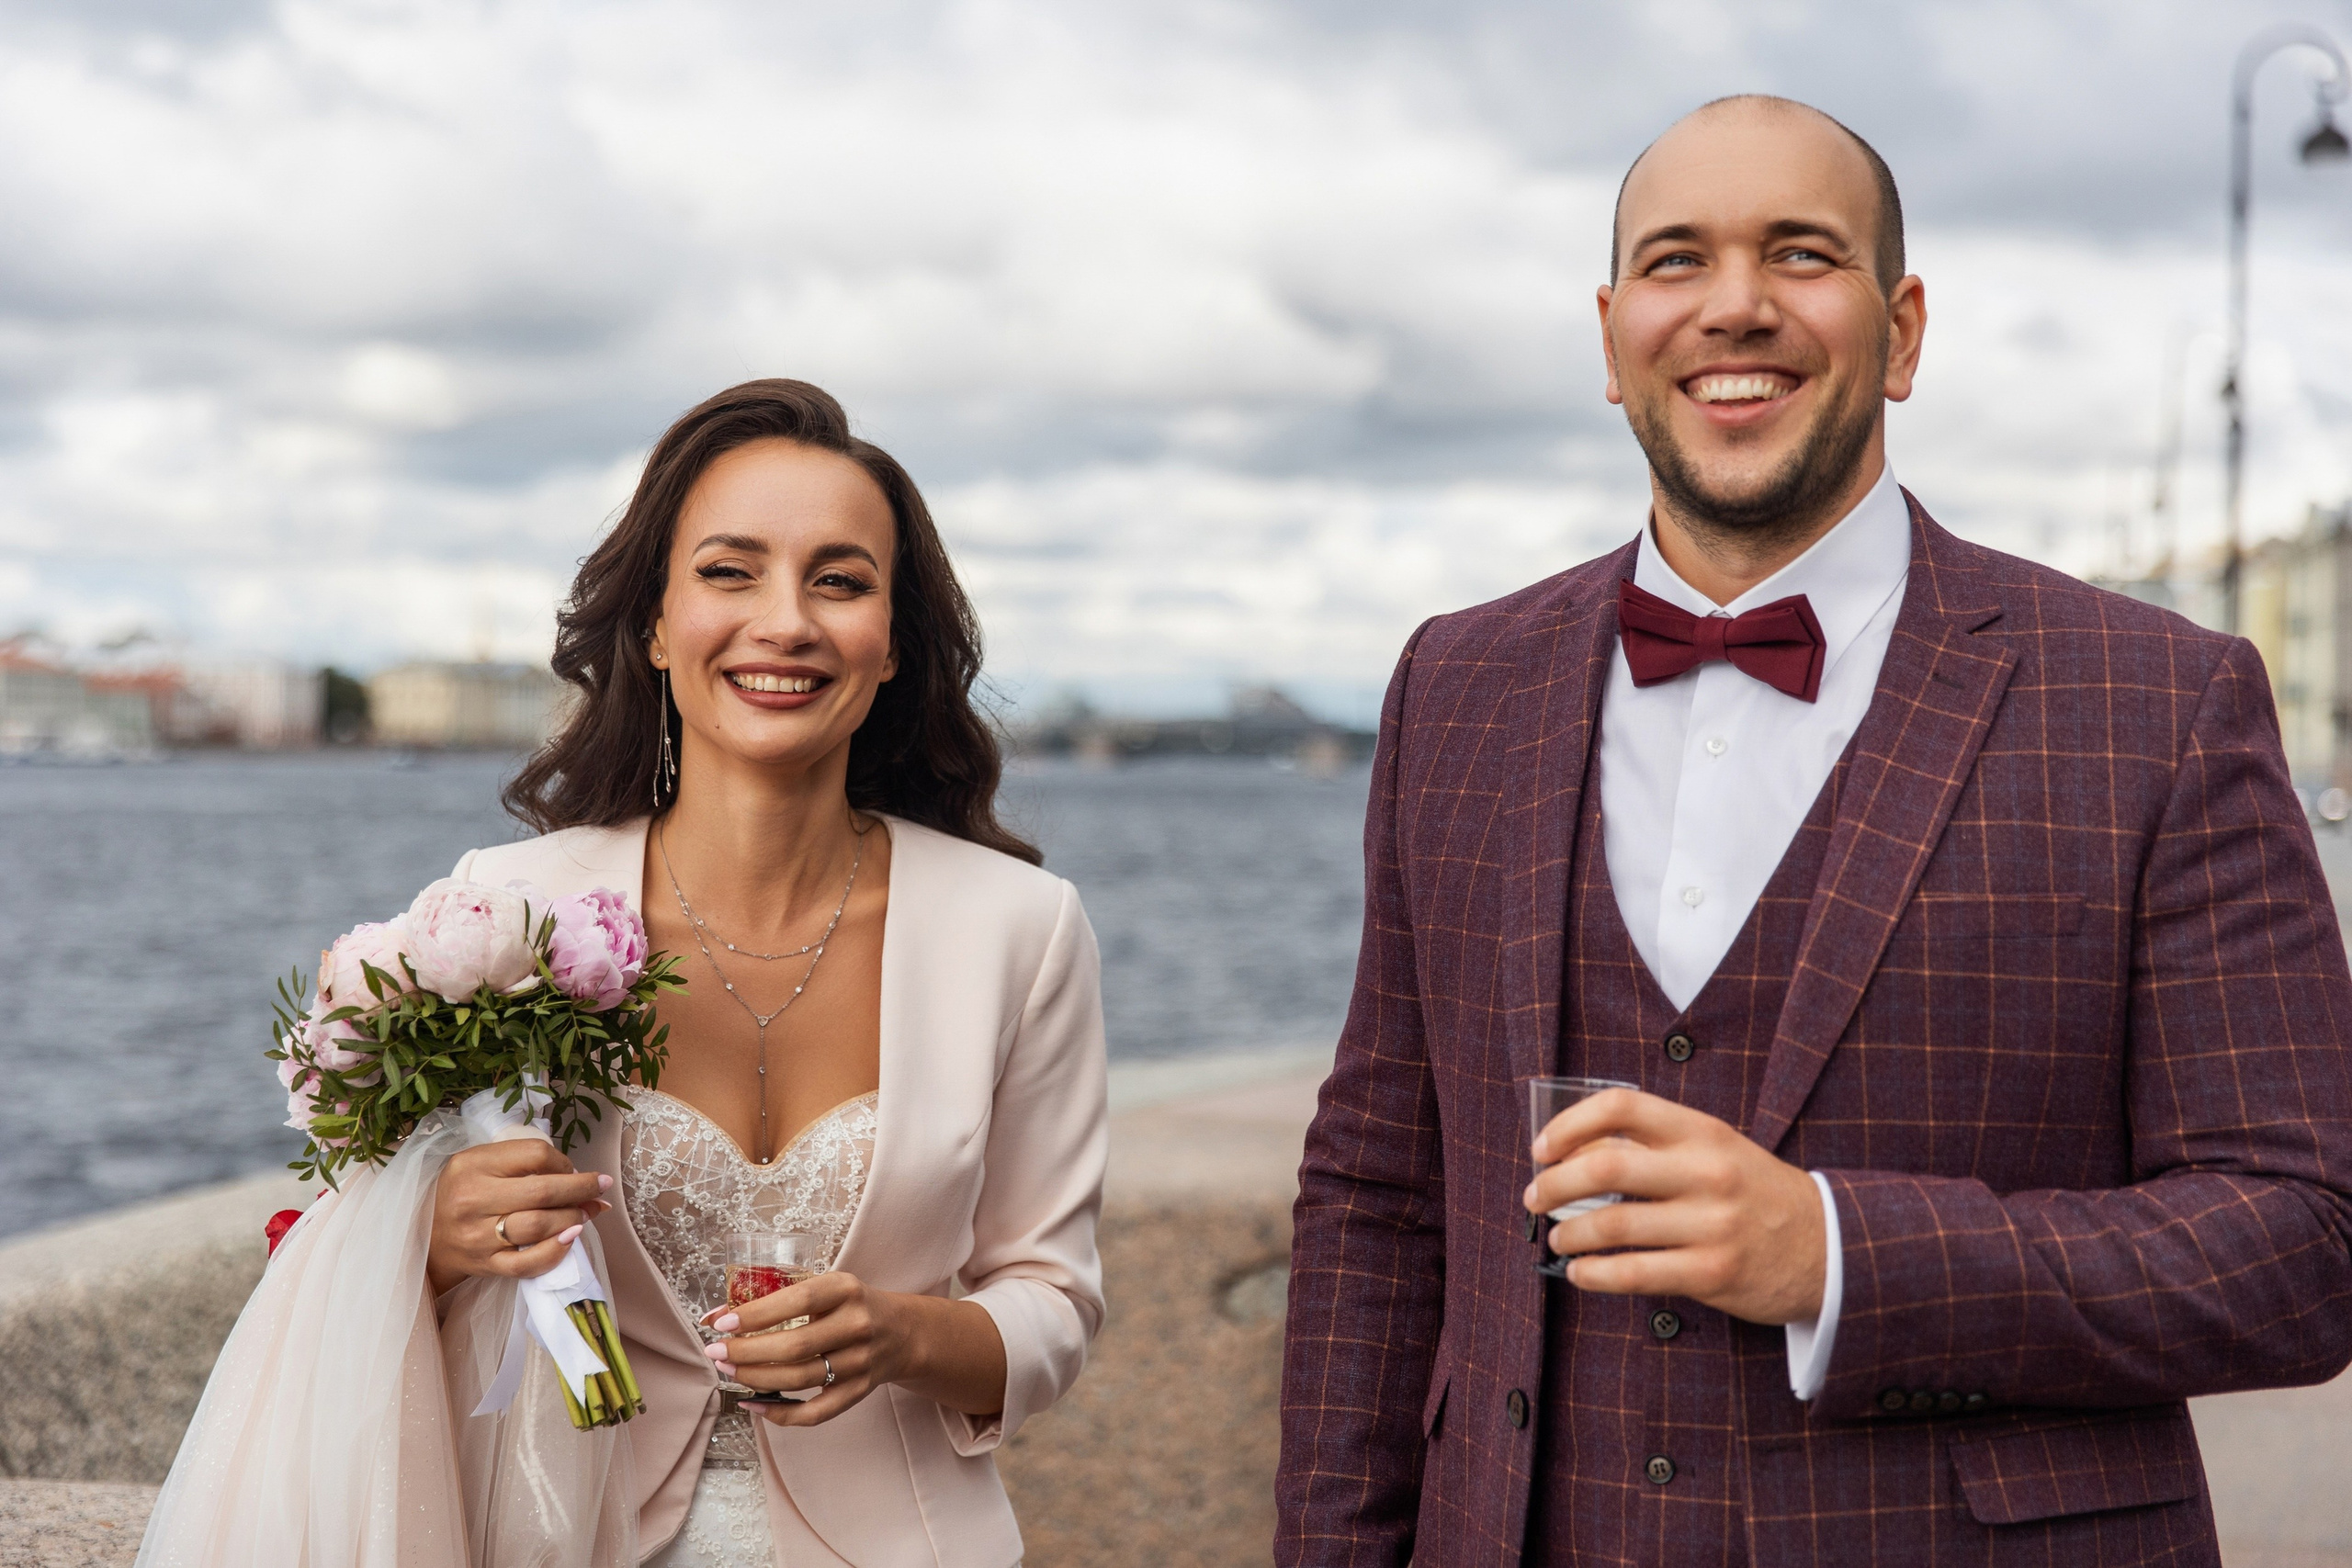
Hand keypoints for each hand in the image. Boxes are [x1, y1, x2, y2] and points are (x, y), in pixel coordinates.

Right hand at [427, 1137, 611, 1296]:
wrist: (427, 1237)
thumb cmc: (463, 1192)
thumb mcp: (480, 1162)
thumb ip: (522, 1160)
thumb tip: (578, 1173)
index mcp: (472, 1165)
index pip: (535, 1155)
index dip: (563, 1161)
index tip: (573, 1168)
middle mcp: (473, 1200)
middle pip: (542, 1191)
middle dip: (581, 1189)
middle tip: (600, 1187)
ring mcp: (478, 1237)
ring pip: (539, 1226)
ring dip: (574, 1218)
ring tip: (586, 1212)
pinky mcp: (486, 1265)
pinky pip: (528, 1264)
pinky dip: (556, 1252)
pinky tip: (570, 1239)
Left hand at [700, 1272, 1006, 1426]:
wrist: (903, 1332)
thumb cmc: (851, 1305)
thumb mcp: (826, 1287)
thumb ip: (779, 1298)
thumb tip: (717, 1315)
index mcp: (846, 1289)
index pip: (797, 1301)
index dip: (756, 1314)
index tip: (721, 1323)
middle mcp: (857, 1325)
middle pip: (794, 1346)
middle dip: (746, 1351)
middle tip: (716, 1352)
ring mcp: (861, 1362)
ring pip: (800, 1379)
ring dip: (756, 1378)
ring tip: (728, 1370)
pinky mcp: (860, 1391)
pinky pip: (816, 1412)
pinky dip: (780, 1414)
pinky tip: (753, 1404)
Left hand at [1523, 1088, 1824, 1324]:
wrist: (1828, 1246)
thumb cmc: (1754, 1194)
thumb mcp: (1714, 1151)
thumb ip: (1655, 1147)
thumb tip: (1573, 1155)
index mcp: (1702, 1131)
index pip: (1621, 1106)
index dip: (1568, 1124)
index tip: (1541, 1148)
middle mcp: (1706, 1172)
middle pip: (1604, 1166)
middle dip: (1553, 1184)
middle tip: (1535, 1196)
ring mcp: (1711, 1224)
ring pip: (1612, 1226)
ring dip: (1569, 1233)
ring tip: (1557, 1236)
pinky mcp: (1712, 1273)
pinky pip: (1633, 1273)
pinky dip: (1592, 1275)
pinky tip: (1579, 1272)